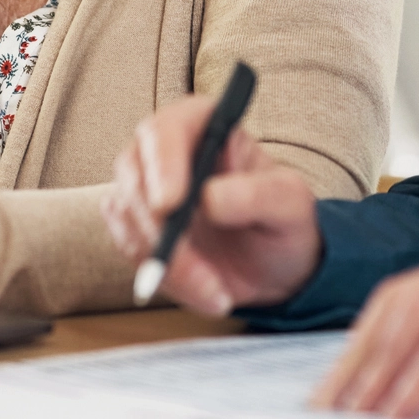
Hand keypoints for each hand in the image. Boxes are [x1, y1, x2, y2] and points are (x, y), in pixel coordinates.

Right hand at [102, 93, 322, 314]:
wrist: (274, 266)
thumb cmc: (284, 221)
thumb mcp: (290, 205)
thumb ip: (259, 195)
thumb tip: (212, 198)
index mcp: (205, 126)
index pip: (167, 130)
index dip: (162, 163)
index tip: (171, 205)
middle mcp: (166, 151)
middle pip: (133, 172)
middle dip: (157, 226)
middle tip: (191, 266)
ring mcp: (145, 190)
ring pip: (127, 218)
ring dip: (167, 263)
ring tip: (217, 292)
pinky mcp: (136, 228)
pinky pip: (129, 250)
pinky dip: (163, 279)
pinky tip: (204, 293)